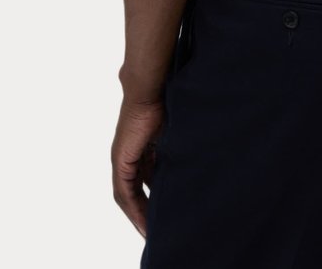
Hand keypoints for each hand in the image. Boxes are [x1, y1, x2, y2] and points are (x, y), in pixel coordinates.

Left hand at [111, 96, 165, 237]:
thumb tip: (199, 158)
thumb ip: (179, 146)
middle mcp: (130, 156)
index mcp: (144, 148)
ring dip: (140, 214)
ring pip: (129, 196)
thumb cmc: (167, 101)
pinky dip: (134, 208)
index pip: (147, 181)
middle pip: (137, 192)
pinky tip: (143, 221)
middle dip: (147, 212)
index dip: (154, 199)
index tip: (166, 216)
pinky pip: (125, 192)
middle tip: (159, 231)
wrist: (151, 87)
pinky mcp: (121, 160)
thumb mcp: (176, 131)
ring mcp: (123, 158)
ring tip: (151, 232)